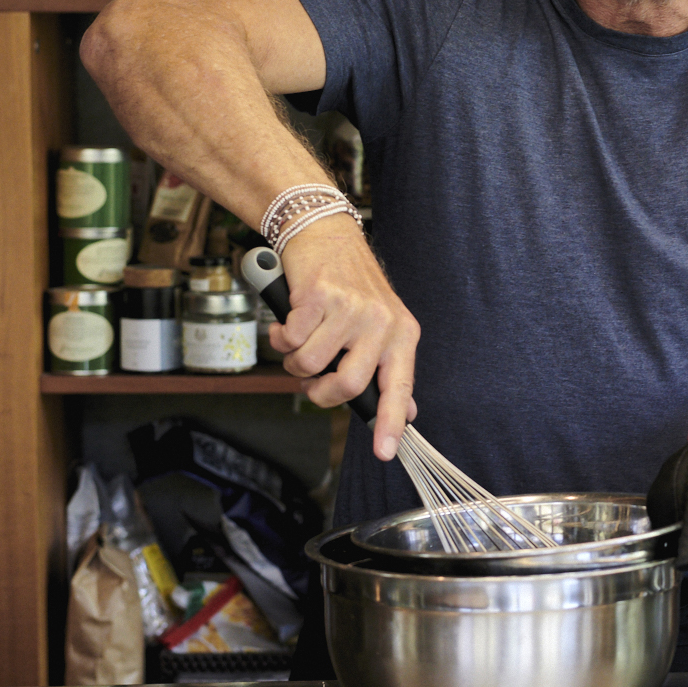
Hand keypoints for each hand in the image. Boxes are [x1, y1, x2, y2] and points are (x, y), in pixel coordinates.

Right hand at [271, 215, 419, 460]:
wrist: (326, 234)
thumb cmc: (350, 286)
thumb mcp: (383, 324)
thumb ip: (389, 366)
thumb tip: (406, 410)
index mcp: (402, 333)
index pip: (399, 386)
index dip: (390, 422)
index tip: (385, 452)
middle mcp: (381, 321)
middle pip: (346, 385)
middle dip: (319, 392)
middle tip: (311, 379)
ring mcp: (350, 308)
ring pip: (310, 363)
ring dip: (294, 359)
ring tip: (301, 338)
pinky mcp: (317, 296)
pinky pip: (290, 340)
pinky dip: (281, 335)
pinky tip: (290, 319)